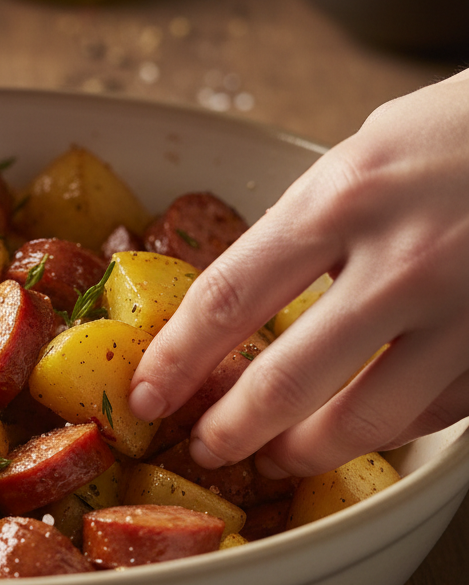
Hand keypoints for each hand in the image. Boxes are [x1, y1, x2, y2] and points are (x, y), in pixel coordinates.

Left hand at [128, 69, 468, 476]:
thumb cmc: (462, 129)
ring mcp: (464, 310)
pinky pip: (441, 411)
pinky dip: (394, 427)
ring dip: (310, 448)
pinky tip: (366, 427)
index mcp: (338, 201)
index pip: (228, 299)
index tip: (148, 393)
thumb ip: (307, 225)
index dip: (178, 358)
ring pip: (369, 418)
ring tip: (279, 455)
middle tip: (206, 447)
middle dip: (234, 428)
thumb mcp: (363, 155)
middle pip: (288, 380)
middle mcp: (398, 262)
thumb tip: (249, 295)